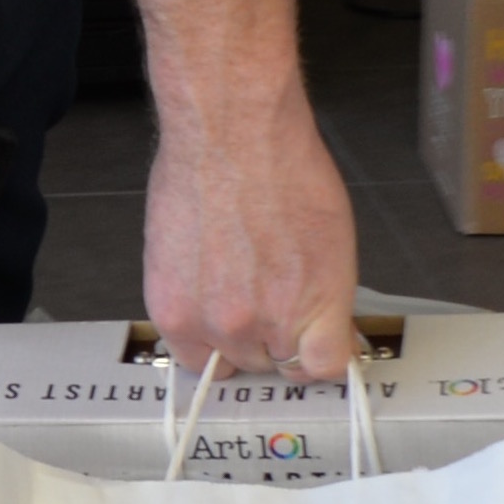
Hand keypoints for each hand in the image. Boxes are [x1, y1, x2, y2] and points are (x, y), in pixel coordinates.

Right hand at [140, 79, 364, 379]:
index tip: (312, 344)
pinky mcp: (172, 311)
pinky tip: (200, 294)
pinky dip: (192, 332)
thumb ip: (325, 297)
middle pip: (272, 365)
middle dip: (272, 339)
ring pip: (226, 362)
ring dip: (228, 339)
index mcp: (320, 309)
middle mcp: (270, 324)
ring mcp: (218, 323)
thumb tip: (326, 327)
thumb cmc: (282, 169)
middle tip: (263, 300)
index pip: (325, 369)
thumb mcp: (332, 242)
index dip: (318, 354)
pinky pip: (185, 350)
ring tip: (228, 291)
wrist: (231, 134)